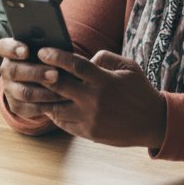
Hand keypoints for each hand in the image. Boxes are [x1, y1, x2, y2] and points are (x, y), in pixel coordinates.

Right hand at [0, 37, 69, 119]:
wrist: (46, 77)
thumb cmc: (48, 55)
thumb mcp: (48, 46)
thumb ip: (48, 44)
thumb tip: (55, 45)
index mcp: (10, 49)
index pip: (3, 47)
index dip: (13, 49)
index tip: (26, 51)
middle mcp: (6, 69)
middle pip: (14, 71)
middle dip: (36, 73)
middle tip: (55, 74)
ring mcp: (9, 88)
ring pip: (22, 92)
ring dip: (43, 92)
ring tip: (62, 90)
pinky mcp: (16, 105)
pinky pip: (28, 108)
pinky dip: (45, 106)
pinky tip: (59, 101)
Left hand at [30, 46, 166, 147]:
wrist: (152, 122)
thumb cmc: (140, 90)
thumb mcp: (129, 67)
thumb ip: (105, 58)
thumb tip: (85, 58)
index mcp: (105, 80)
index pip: (75, 65)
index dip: (56, 56)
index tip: (43, 51)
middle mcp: (95, 100)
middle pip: (59, 85)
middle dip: (42, 75)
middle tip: (31, 67)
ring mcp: (90, 118)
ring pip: (56, 107)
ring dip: (44, 97)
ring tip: (35, 88)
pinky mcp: (88, 133)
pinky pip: (63, 122)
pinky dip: (54, 113)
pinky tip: (50, 104)